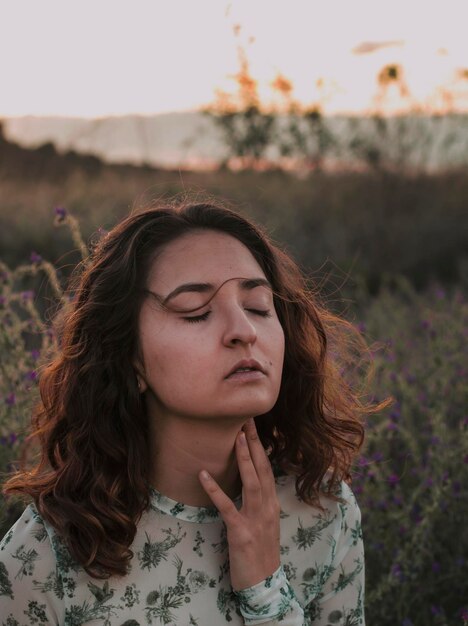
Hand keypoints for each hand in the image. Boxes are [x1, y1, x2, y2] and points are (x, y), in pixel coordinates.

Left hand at [199, 417, 280, 591]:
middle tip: (246, 419)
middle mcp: (268, 507)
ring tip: (236, 437)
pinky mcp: (240, 532)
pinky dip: (214, 489)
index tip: (252, 426)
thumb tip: (249, 481)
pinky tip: (203, 475)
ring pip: (251, 483)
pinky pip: (226, 507)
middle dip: (254, 444)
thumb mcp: (264, 522)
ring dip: (244, 459)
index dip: (260, 446)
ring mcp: (256, 519)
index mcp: (272, 503)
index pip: (267, 468)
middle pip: (262, 469)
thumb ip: (259, 501)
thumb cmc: (261, 553)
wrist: (264, 583)